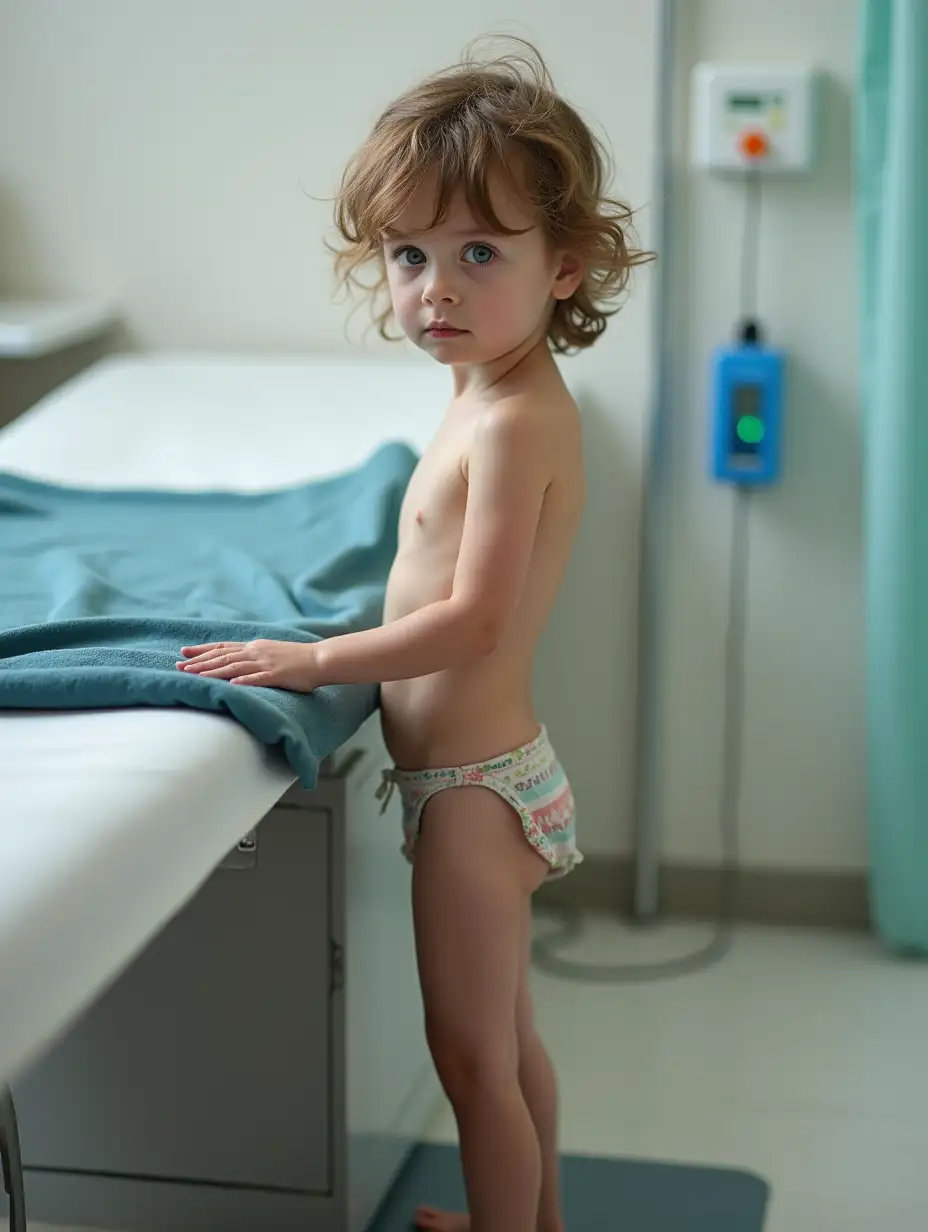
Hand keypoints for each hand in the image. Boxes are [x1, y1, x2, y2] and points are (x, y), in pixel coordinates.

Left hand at [176, 640, 320, 690]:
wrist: (320, 659)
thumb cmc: (297, 659)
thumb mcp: (271, 652)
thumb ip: (254, 656)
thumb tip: (236, 663)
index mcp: (254, 647)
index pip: (222, 648)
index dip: (202, 650)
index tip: (183, 652)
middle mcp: (256, 652)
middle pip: (223, 657)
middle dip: (199, 662)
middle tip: (179, 667)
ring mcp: (266, 663)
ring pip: (235, 667)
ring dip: (213, 671)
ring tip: (195, 676)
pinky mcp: (277, 675)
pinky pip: (258, 678)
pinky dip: (244, 681)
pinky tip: (231, 685)